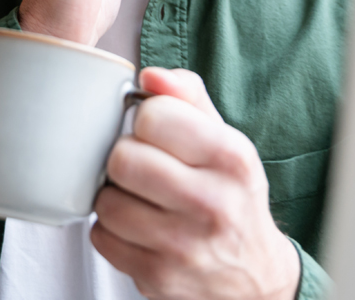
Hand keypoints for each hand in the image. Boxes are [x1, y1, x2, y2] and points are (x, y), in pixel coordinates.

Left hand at [92, 68, 300, 299]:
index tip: (156, 132)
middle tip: (143, 167)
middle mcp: (212, 204)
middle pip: (123, 159)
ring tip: (139, 197)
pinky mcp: (158, 278)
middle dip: (125, 158)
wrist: (254, 274)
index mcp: (231, 158)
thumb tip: (149, 76)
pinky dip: (111, 230)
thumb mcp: (225, 140)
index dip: (146, 119)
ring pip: (106, 201)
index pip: (154, 116)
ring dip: (114, 196)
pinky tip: (137, 226)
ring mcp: (184, 247)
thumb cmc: (232, 196)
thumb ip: (187, 97)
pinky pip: (101, 237)